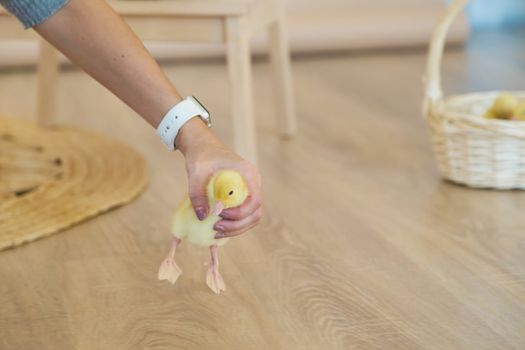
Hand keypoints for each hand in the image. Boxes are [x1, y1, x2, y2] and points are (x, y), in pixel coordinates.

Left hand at [176, 118, 261, 237]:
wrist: (203, 146)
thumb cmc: (201, 155)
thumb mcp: (196, 171)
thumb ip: (197, 193)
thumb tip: (203, 217)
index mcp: (248, 174)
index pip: (255, 200)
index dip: (240, 213)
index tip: (220, 214)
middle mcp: (253, 183)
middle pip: (256, 213)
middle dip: (238, 226)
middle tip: (216, 228)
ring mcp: (249, 190)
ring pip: (252, 217)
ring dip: (236, 229)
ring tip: (216, 231)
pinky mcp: (242, 196)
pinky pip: (244, 215)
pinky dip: (234, 225)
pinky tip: (218, 228)